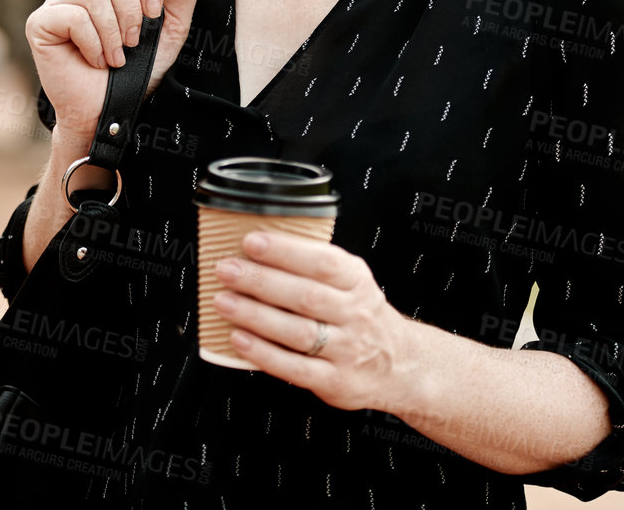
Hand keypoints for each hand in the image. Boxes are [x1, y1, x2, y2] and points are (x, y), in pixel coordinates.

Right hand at [25, 0, 200, 142]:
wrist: (112, 112)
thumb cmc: (139, 71)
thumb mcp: (172, 29)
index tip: (153, 14)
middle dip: (132, 9)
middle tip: (134, 41)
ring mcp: (58, 3)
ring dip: (113, 33)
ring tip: (116, 57)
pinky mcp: (40, 23)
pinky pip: (73, 16)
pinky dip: (93, 44)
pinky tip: (95, 61)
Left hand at [210, 230, 411, 412]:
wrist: (399, 365)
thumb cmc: (361, 316)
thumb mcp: (352, 282)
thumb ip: (314, 266)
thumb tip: (259, 247)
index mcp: (356, 282)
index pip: (323, 262)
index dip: (286, 251)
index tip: (252, 242)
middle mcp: (354, 314)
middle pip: (305, 296)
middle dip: (260, 281)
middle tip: (226, 270)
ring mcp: (346, 349)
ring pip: (298, 332)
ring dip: (256, 316)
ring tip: (224, 302)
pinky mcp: (334, 380)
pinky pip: (295, 367)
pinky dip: (263, 353)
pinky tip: (239, 339)